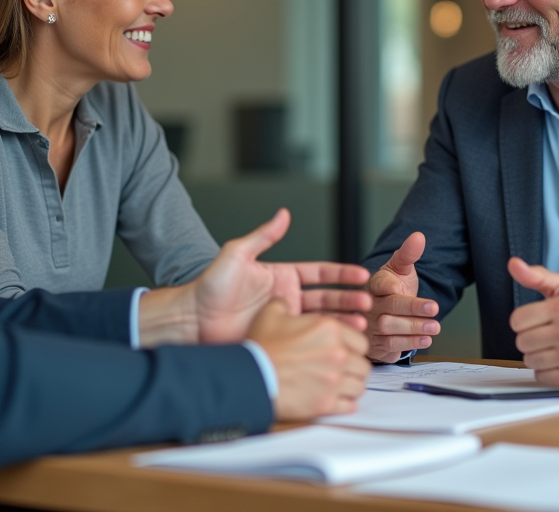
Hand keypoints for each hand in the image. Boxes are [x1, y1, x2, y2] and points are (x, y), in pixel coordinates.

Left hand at [193, 209, 370, 343]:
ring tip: (359, 324)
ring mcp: (283, 321)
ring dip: (341, 321)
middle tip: (366, 303)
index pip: (320, 273)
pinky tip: (339, 343)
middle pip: (327, 298)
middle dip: (348, 299)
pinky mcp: (278, 340)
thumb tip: (283, 214)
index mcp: (281, 277)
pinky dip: (324, 341)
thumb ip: (263, 236)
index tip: (361, 276)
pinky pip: (305, 341)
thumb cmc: (210, 286)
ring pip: (320, 321)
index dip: (341, 274)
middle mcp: (286, 298)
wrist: (192, 320)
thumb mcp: (237, 254)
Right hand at [248, 299, 369, 419]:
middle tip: (344, 371)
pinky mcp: (327, 403)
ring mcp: (334, 380)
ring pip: (359, 386)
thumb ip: (284, 304)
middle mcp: (338, 354)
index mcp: (330, 330)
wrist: (252, 377)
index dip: (353, 347)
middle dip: (355, 368)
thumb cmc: (262, 347)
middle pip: (363, 365)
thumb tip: (285, 300)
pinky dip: (345, 404)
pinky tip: (337, 401)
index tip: (347, 352)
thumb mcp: (270, 314)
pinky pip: (350, 406)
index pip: (360, 341)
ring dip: (352, 386)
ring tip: (341, 386)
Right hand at [365, 232, 440, 362]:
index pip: (381, 285)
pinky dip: (409, 343)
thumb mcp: (400, 270)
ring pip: (389, 329)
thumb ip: (408, 254)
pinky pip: (390, 346)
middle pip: (389, 308)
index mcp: (375, 285)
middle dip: (412, 310)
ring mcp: (371, 326)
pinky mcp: (376, 344)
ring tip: (435, 327)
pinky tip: (426, 339)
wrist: (382, 315)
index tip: (404, 288)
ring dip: (414, 329)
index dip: (391, 287)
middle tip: (434, 310)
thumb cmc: (392, 289)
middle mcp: (370, 306)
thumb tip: (419, 236)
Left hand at [507, 258, 558, 385]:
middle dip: (531, 337)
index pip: (517, 320)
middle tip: (547, 333)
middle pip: (522, 342)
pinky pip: (541, 377)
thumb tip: (514, 264)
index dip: (524, 320)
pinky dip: (546, 371)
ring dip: (538, 355)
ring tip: (555, 346)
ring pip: (529, 360)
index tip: (536, 319)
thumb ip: (536, 276)